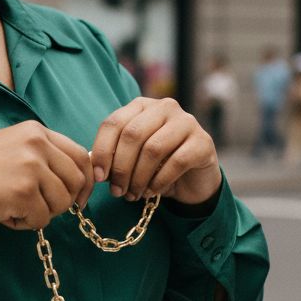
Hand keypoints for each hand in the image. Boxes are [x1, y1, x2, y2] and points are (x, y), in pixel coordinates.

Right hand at [0, 120, 93, 230]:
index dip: (84, 182)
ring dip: (41, 214)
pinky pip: (42, 219)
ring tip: (13, 208)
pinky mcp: (22, 192)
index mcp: (34, 131)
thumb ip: (41, 156)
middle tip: (40, 209)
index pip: (80, 155)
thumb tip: (76, 177)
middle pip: (76, 180)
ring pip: (61, 203)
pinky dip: (24, 224)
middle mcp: (36, 144)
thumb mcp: (10, 149)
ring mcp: (30, 167)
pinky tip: (3, 214)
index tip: (78, 199)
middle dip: (63, 201)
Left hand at [90, 97, 221, 206]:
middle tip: (117, 191)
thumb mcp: (130, 159)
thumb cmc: (156, 166)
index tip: (98, 176)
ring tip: (133, 194)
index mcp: (141, 106)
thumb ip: (113, 158)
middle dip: (121, 167)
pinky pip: (176, 161)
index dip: (102, 151)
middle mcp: (165, 107)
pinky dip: (159, 181)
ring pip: (153, 149)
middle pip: (132, 134)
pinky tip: (152, 192)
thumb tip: (97, 170)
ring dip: (139, 177)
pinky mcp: (203, 141)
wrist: (192, 179)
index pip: (114, 122)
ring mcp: (187, 121)